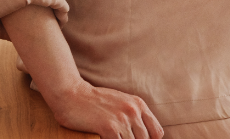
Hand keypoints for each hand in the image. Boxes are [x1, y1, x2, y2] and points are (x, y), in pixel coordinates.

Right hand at [47, 80, 163, 138]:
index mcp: (138, 104)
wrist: (72, 94)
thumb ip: (133, 115)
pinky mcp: (109, 128)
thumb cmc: (94, 101)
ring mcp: (122, 119)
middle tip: (121, 137)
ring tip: (113, 137)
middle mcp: (133, 111)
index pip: (157, 132)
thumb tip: (143, 134)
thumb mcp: (120, 102)